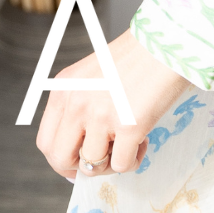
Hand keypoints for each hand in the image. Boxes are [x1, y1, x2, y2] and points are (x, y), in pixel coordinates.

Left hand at [35, 24, 189, 181]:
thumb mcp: (92, 76)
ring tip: (128, 143)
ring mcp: (101, 116)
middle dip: (79, 169)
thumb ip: (80, 107)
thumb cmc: (136, 57)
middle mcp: (77, 103)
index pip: (46, 141)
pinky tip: (143, 140)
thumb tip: (79, 153)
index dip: (60, 159)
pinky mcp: (129, 126)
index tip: (76, 163)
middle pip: (60, 158)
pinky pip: (123, 165)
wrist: (167, 43)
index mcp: (63, 89)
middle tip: (101, 162)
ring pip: (92, 166)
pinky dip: (134, 160)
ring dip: (111, 163)